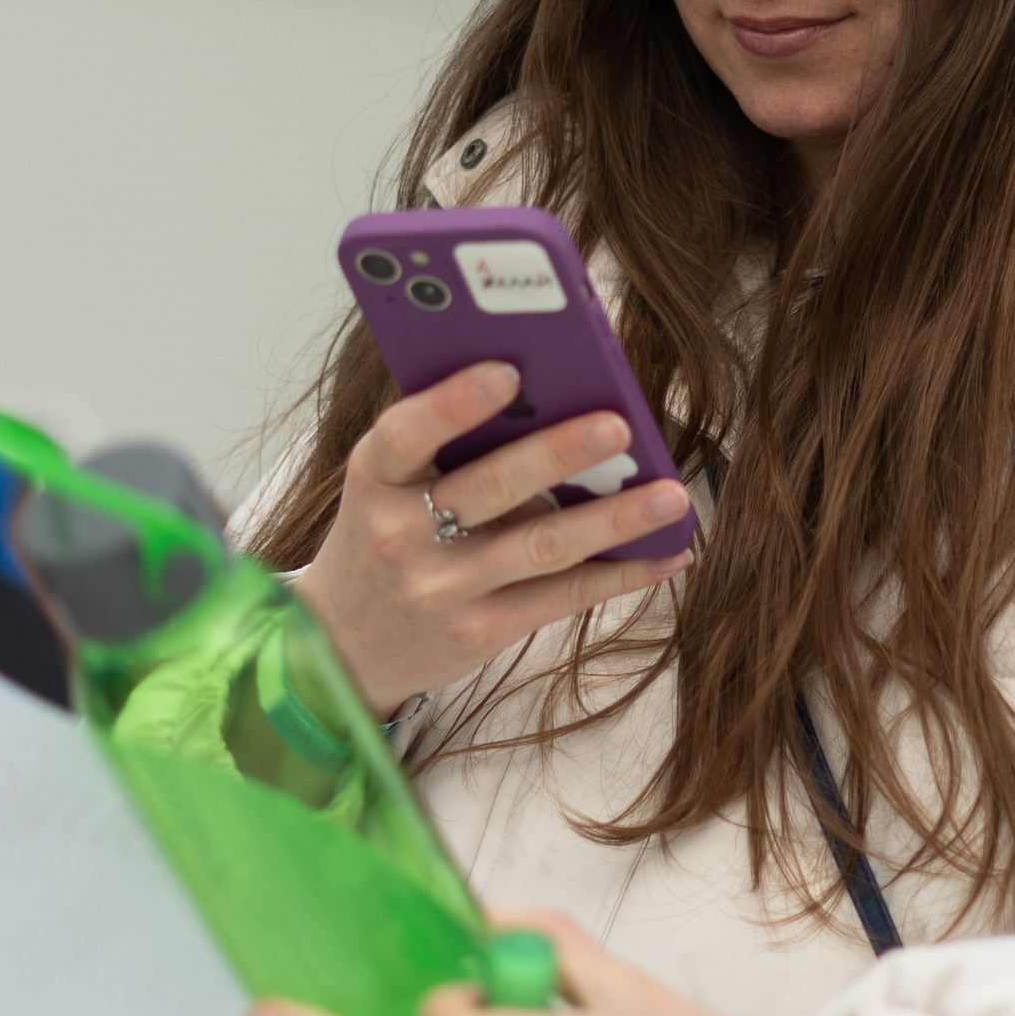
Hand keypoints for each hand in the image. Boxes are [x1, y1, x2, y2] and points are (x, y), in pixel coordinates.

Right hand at [290, 361, 690, 710]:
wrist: (344, 644)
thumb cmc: (386, 533)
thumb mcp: (389, 483)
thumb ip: (447, 442)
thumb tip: (552, 395)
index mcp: (375, 476)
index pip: (405, 434)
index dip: (454, 404)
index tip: (508, 372)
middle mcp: (401, 534)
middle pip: (489, 488)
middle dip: (557, 454)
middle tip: (618, 425)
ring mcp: (442, 589)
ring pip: (540, 546)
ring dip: (612, 519)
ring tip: (670, 494)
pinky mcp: (480, 632)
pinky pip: (561, 598)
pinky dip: (620, 573)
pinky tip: (666, 552)